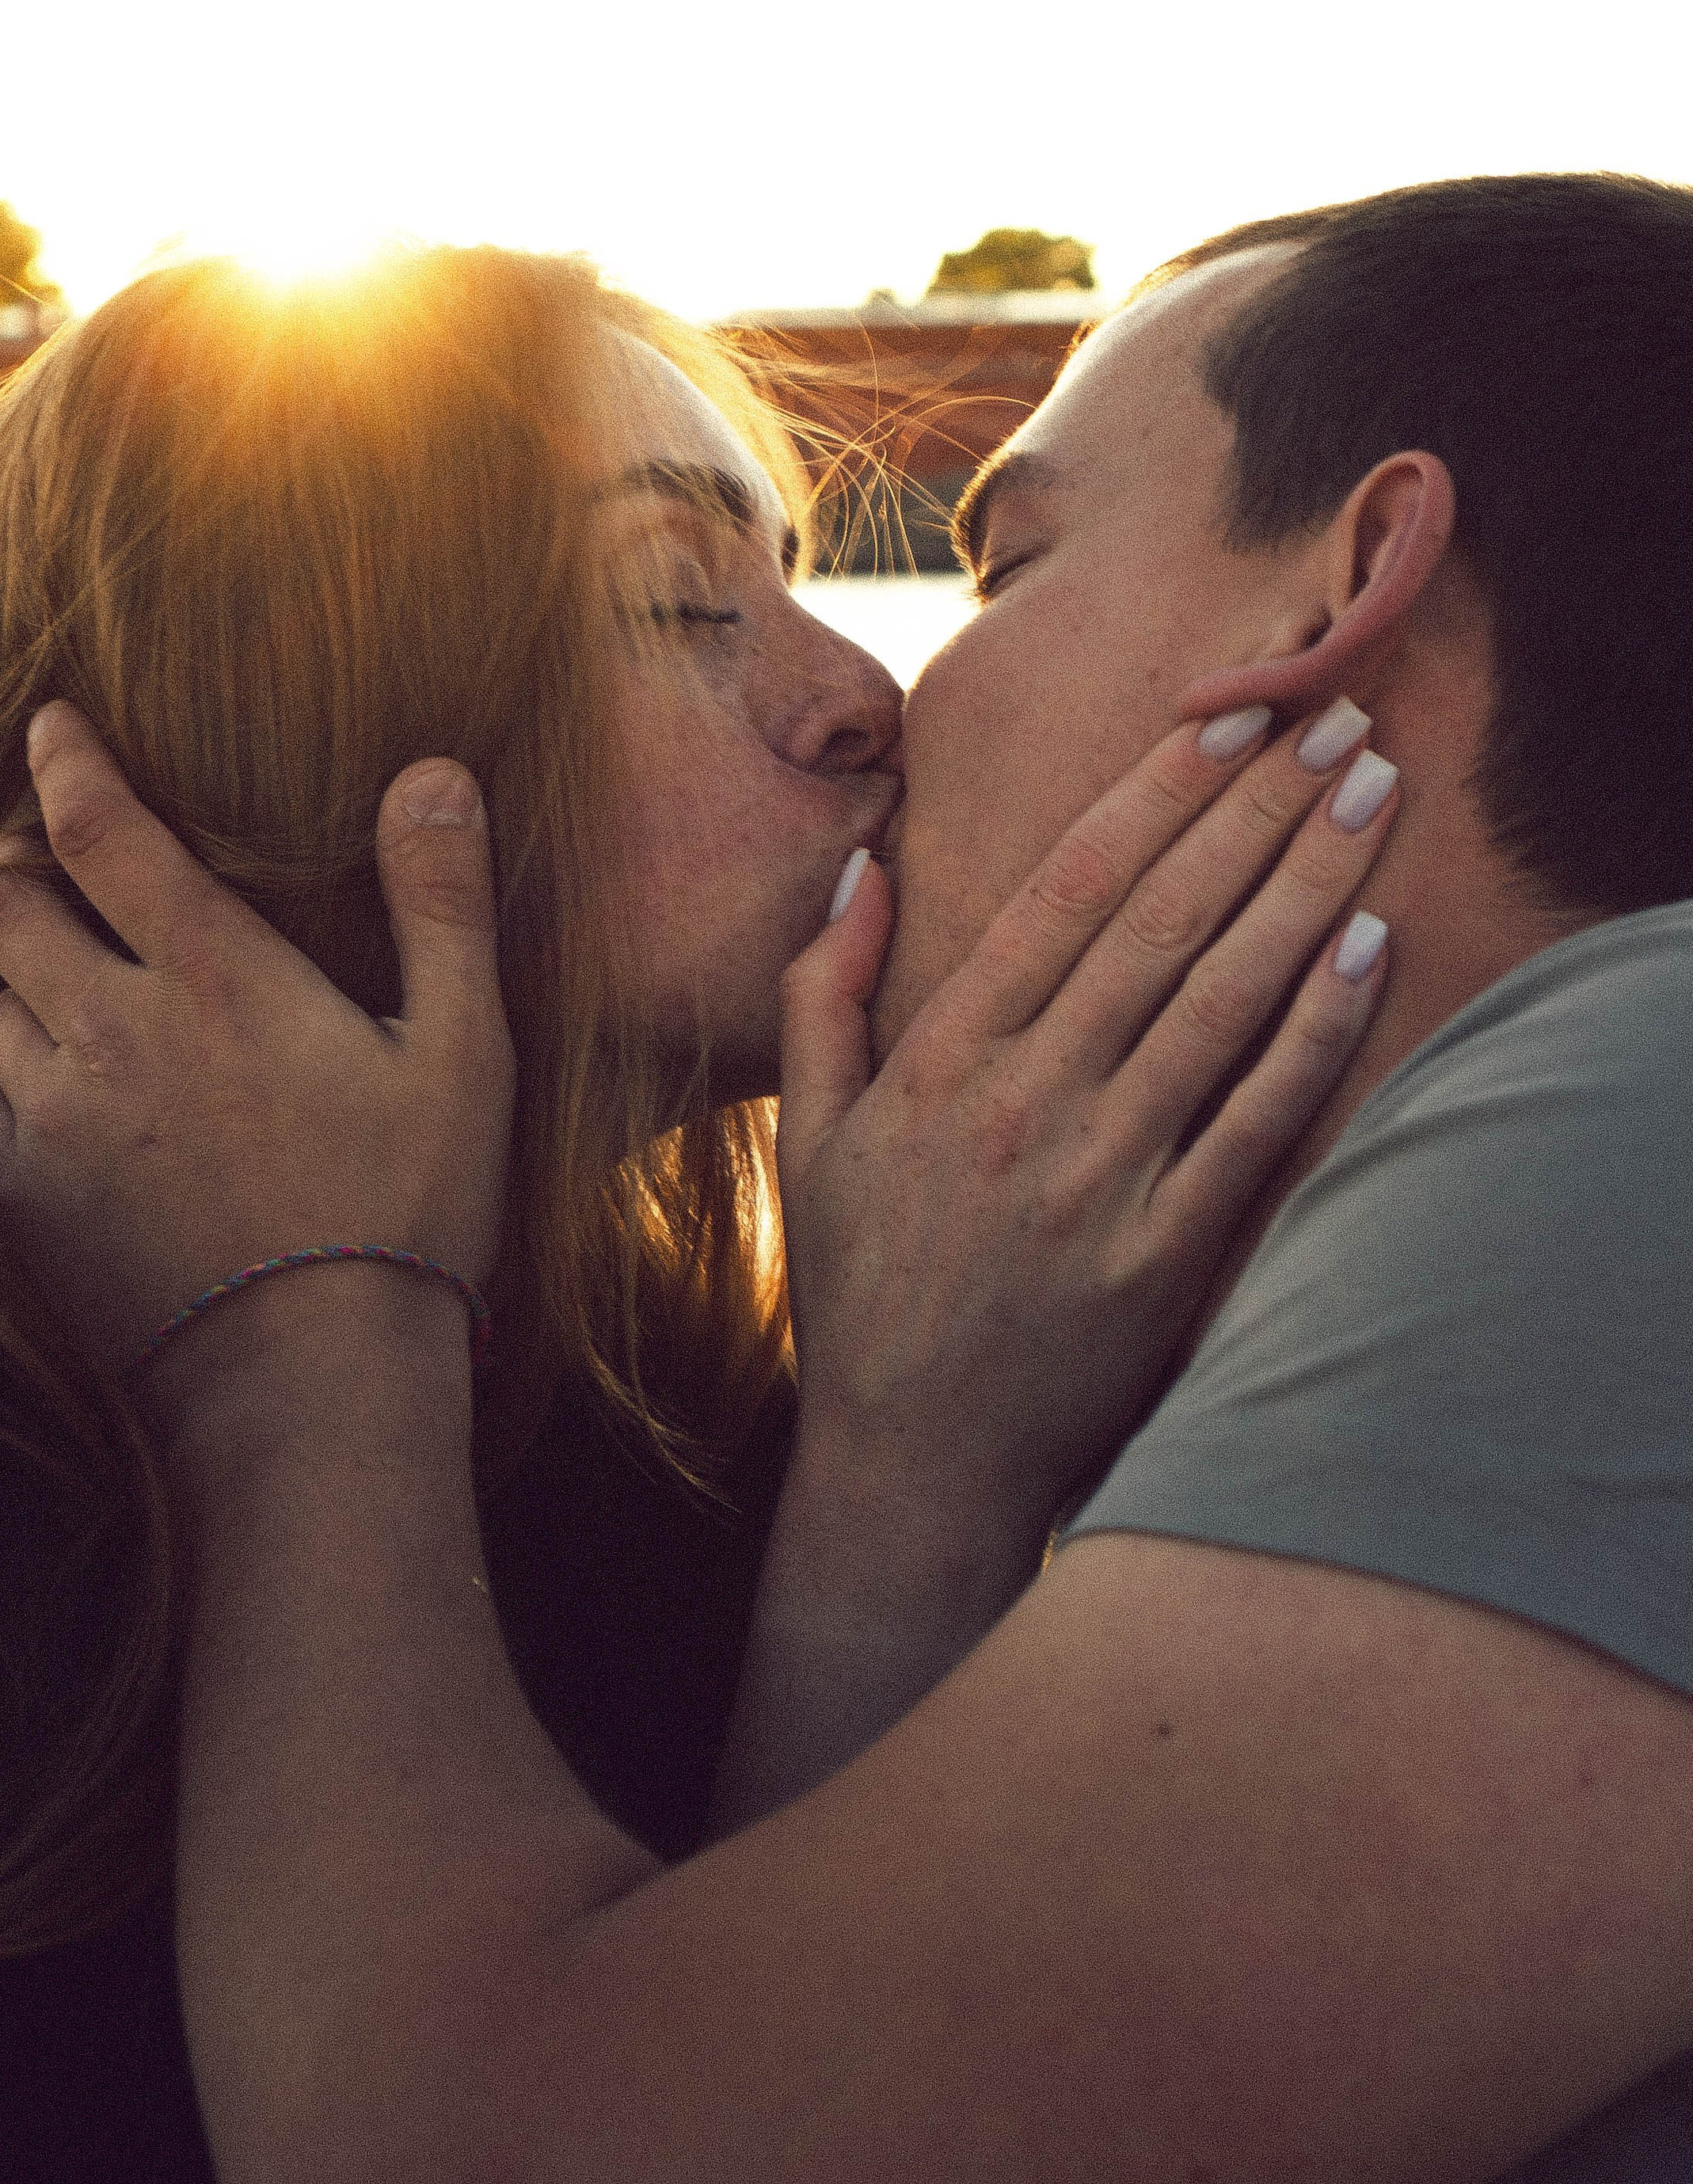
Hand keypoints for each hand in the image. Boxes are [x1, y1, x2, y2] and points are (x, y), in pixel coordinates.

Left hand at [0, 702, 514, 1377]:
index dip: (64, 763)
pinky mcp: (24, 1202)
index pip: (101, 831)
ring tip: (62, 978)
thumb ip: (442, 906)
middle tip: (48, 852)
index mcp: (211, 975)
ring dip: (18, 979)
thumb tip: (432, 773)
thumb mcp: (462, 1053)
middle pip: (8, 908)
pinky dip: (6, 1079)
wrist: (307, 1390)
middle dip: (19, 865)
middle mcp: (109, 1030)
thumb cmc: (406, 1213)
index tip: (49, 722)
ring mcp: (55, 1121)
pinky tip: (53, 1091)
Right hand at [777, 704, 1396, 1539]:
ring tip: (1369, 796)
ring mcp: (1097, 1182)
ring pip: (1216, 1002)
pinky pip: (1252, 1124)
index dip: (1150, 798)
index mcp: (941, 1062)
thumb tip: (863, 868)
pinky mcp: (1163, 1259)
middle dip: (1253, 809)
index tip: (1222, 721)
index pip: (1062, 896)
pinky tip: (1368, 950)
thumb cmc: (863, 1291)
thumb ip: (826, 993)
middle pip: (1158, 924)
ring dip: (1302, 886)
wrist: (911, 1465)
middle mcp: (1022, 1106)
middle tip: (1332, 718)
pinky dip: (1313, 1033)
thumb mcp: (813, 1134)